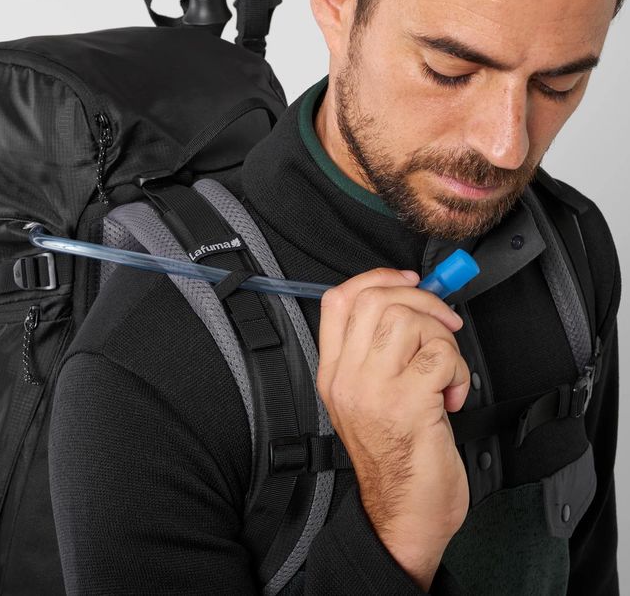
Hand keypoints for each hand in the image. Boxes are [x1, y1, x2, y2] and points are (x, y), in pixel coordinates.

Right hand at [317, 268, 470, 589]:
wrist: (403, 515)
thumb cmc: (394, 457)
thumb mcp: (371, 399)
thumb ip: (382, 352)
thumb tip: (413, 303)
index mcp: (335, 372)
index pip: (339, 301)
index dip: (377, 278)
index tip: (408, 281)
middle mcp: (348, 378)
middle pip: (375, 301)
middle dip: (422, 300)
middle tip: (441, 324)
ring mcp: (374, 390)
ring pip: (408, 321)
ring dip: (442, 338)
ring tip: (445, 370)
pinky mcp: (407, 404)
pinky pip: (439, 354)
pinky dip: (457, 367)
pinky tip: (451, 393)